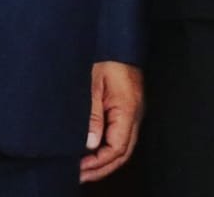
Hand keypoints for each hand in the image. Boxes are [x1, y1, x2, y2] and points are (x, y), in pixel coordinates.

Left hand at [80, 61, 143, 182]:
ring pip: (122, 145)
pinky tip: (91, 148)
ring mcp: (132, 112)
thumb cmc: (104, 56)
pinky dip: (106, 145)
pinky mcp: (126, 106)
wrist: (115, 38)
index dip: (98, 162)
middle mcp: (134, 115)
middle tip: (79, 175)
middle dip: (101, 167)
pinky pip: (119, 133)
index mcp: (127, 110)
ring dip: (104, 159)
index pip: (117, 148)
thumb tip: (90, 143)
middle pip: (122, 152)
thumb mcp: (92, 83)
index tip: (79, 168)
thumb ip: (92, 114)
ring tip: (83, 168)